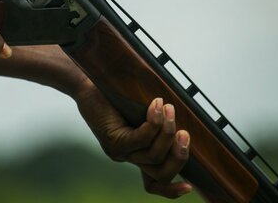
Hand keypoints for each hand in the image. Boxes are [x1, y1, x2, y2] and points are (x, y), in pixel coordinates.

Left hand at [75, 80, 191, 197]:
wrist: (87, 86)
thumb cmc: (114, 96)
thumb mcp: (138, 112)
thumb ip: (156, 124)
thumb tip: (182, 125)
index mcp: (135, 154)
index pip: (154, 184)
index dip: (172, 190)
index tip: (190, 186)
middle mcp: (128, 157)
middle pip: (160, 173)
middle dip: (178, 157)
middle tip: (186, 134)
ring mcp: (120, 152)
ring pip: (153, 155)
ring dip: (167, 132)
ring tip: (170, 109)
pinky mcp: (114, 141)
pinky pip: (140, 139)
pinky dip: (153, 123)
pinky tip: (157, 106)